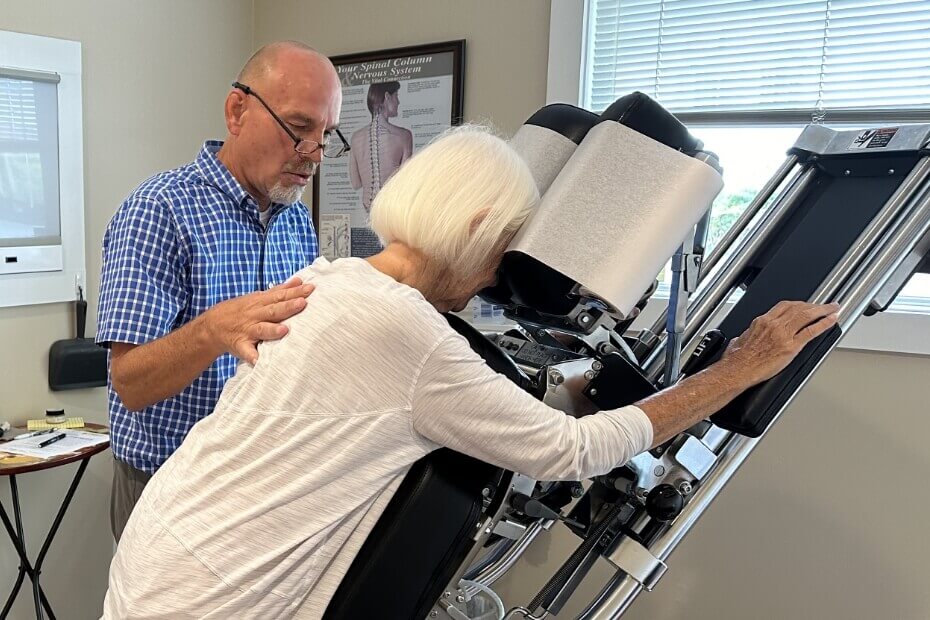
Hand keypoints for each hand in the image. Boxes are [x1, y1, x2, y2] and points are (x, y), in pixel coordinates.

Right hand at [203, 277, 313, 363]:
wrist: (213, 326)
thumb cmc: (242, 311)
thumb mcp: (258, 297)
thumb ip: (279, 291)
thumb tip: (299, 281)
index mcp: (260, 303)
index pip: (280, 296)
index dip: (294, 292)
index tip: (310, 288)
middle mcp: (255, 315)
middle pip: (273, 310)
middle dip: (288, 307)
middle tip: (303, 303)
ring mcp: (248, 331)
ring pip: (261, 330)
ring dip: (272, 330)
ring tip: (285, 330)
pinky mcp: (241, 346)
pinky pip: (247, 352)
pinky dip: (252, 357)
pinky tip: (260, 361)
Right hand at [720, 300, 839, 386]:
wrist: (737, 370)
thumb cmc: (736, 359)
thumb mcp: (739, 340)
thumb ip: (747, 336)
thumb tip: (744, 338)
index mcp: (762, 322)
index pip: (784, 305)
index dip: (799, 303)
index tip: (805, 304)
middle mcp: (774, 324)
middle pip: (798, 307)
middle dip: (814, 305)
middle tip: (824, 305)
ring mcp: (784, 334)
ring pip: (807, 315)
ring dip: (823, 310)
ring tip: (833, 309)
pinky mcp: (791, 347)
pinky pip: (811, 331)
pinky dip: (824, 324)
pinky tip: (832, 321)